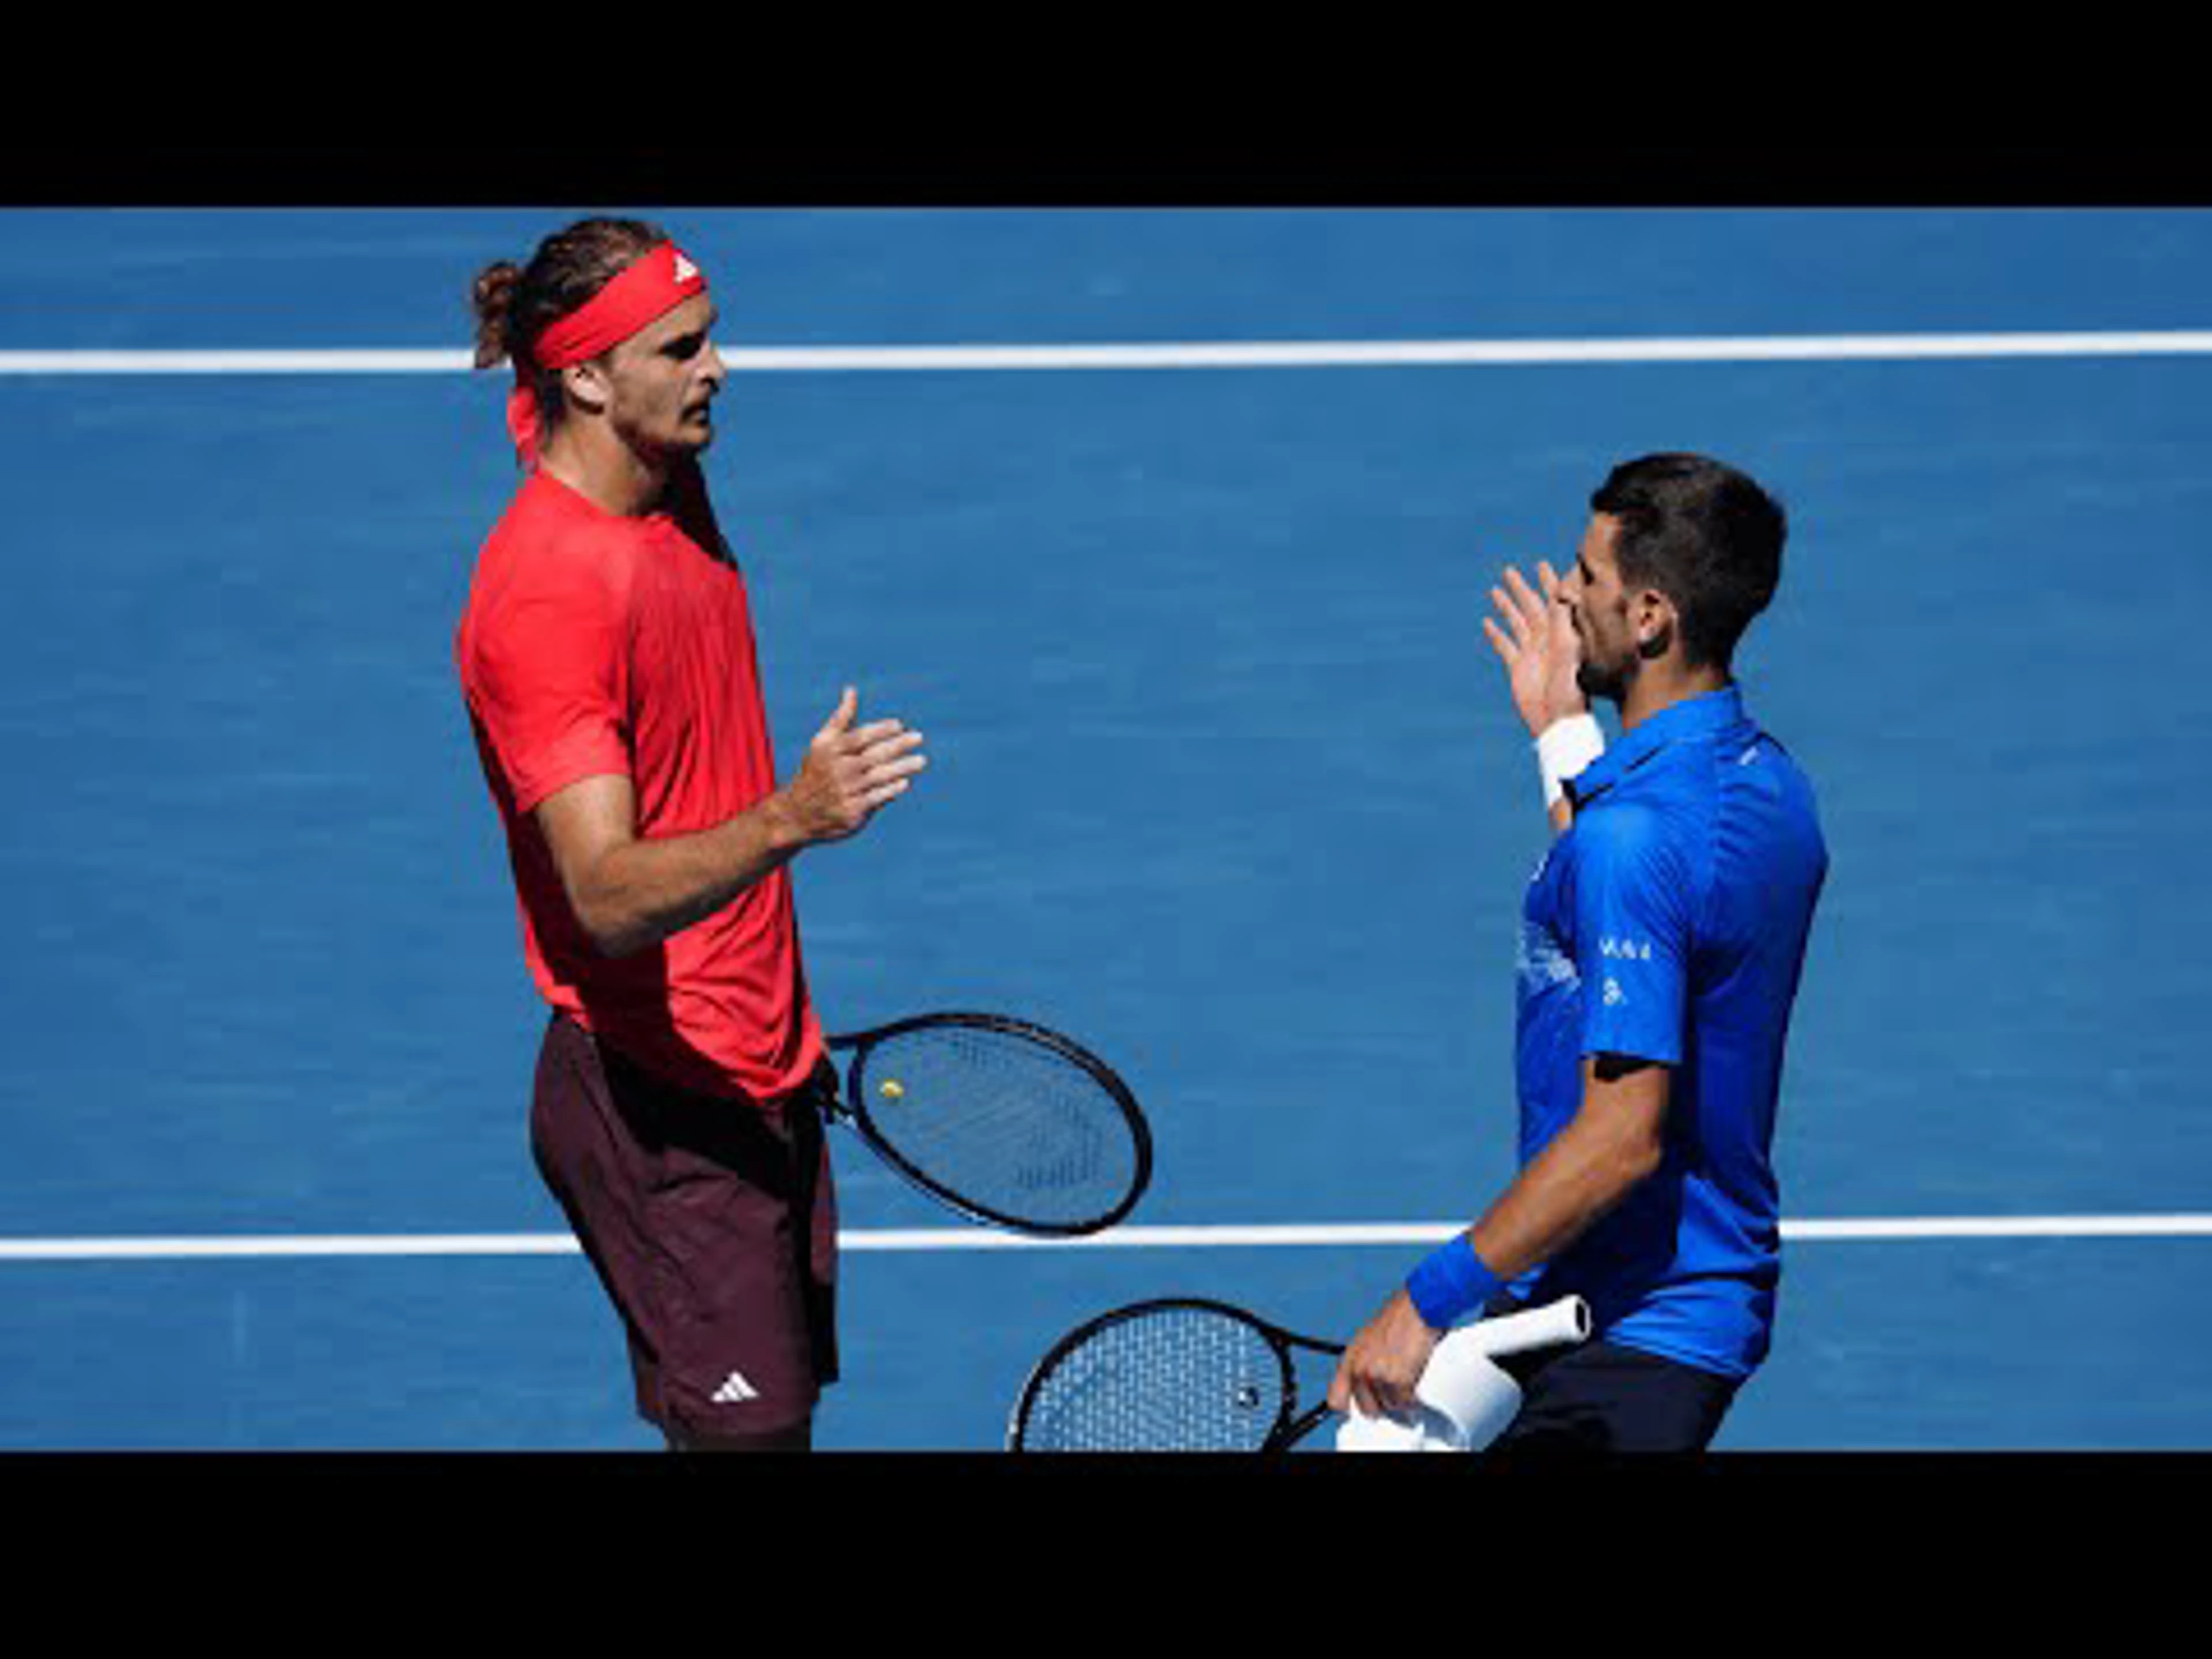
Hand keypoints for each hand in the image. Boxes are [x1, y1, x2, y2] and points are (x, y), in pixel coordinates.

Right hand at [781, 686, 927, 844]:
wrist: (799, 812)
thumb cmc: (818, 770)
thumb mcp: (823, 743)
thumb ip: (841, 719)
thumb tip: (851, 691)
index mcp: (829, 750)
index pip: (859, 737)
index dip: (880, 730)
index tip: (899, 725)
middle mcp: (837, 770)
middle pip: (872, 755)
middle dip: (897, 745)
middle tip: (918, 737)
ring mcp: (844, 791)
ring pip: (878, 776)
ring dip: (902, 767)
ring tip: (921, 761)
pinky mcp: (851, 812)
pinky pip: (876, 798)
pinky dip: (891, 790)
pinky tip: (904, 782)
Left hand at [1326, 1288, 1441, 1420]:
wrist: (1417, 1308)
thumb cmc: (1398, 1320)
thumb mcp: (1368, 1340)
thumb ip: (1363, 1363)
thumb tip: (1367, 1390)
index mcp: (1349, 1360)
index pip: (1336, 1401)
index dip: (1349, 1409)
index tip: (1362, 1409)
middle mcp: (1359, 1370)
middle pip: (1367, 1410)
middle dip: (1383, 1405)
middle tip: (1396, 1391)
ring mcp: (1377, 1377)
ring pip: (1390, 1408)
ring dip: (1401, 1399)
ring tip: (1408, 1377)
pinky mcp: (1398, 1382)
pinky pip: (1406, 1403)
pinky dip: (1414, 1398)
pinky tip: (1416, 1379)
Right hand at [1482, 561, 1586, 737]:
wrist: (1557, 723)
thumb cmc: (1570, 693)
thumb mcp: (1569, 655)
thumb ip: (1563, 626)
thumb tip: (1560, 596)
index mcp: (1561, 635)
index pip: (1553, 602)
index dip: (1548, 582)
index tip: (1541, 564)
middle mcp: (1546, 641)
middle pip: (1531, 607)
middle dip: (1521, 588)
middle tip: (1509, 571)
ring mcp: (1532, 654)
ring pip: (1516, 623)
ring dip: (1507, 606)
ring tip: (1495, 590)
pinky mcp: (1518, 668)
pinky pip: (1505, 645)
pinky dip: (1496, 634)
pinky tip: (1487, 622)